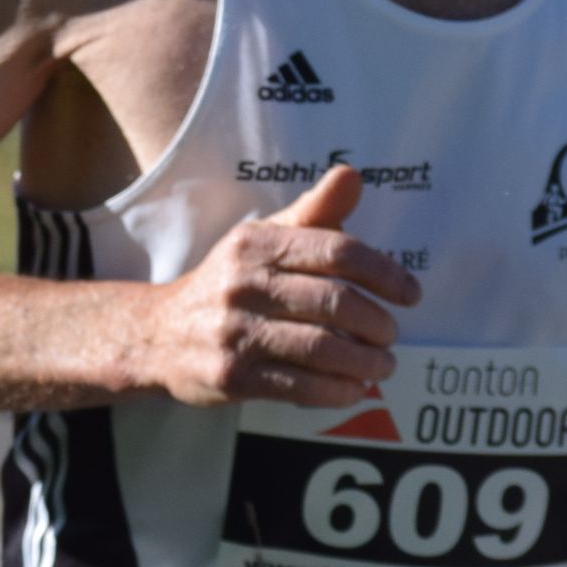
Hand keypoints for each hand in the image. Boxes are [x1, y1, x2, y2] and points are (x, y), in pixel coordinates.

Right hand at [147, 164, 420, 408]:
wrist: (157, 333)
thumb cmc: (227, 284)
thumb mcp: (261, 240)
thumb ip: (312, 213)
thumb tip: (353, 176)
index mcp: (256, 244)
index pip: (336, 250)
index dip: (384, 272)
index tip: (409, 293)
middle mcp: (244, 284)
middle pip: (335, 302)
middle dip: (377, 323)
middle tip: (392, 334)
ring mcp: (236, 332)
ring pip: (322, 348)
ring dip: (366, 361)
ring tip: (382, 364)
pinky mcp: (232, 376)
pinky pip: (300, 386)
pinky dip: (337, 390)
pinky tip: (353, 388)